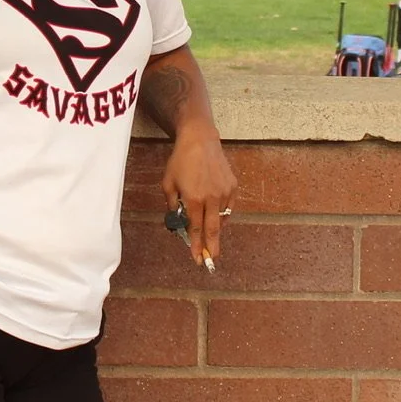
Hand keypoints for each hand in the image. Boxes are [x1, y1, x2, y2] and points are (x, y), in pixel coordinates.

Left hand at [162, 128, 237, 267]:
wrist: (200, 140)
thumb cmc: (180, 161)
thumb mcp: (168, 183)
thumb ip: (172, 205)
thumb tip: (178, 222)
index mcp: (193, 198)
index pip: (195, 229)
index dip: (196, 246)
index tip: (197, 259)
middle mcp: (211, 197)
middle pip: (213, 230)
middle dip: (212, 248)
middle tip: (211, 262)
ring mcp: (224, 192)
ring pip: (222, 219)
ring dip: (216, 230)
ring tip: (211, 237)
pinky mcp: (232, 186)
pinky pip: (228, 207)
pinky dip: (222, 214)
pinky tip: (215, 215)